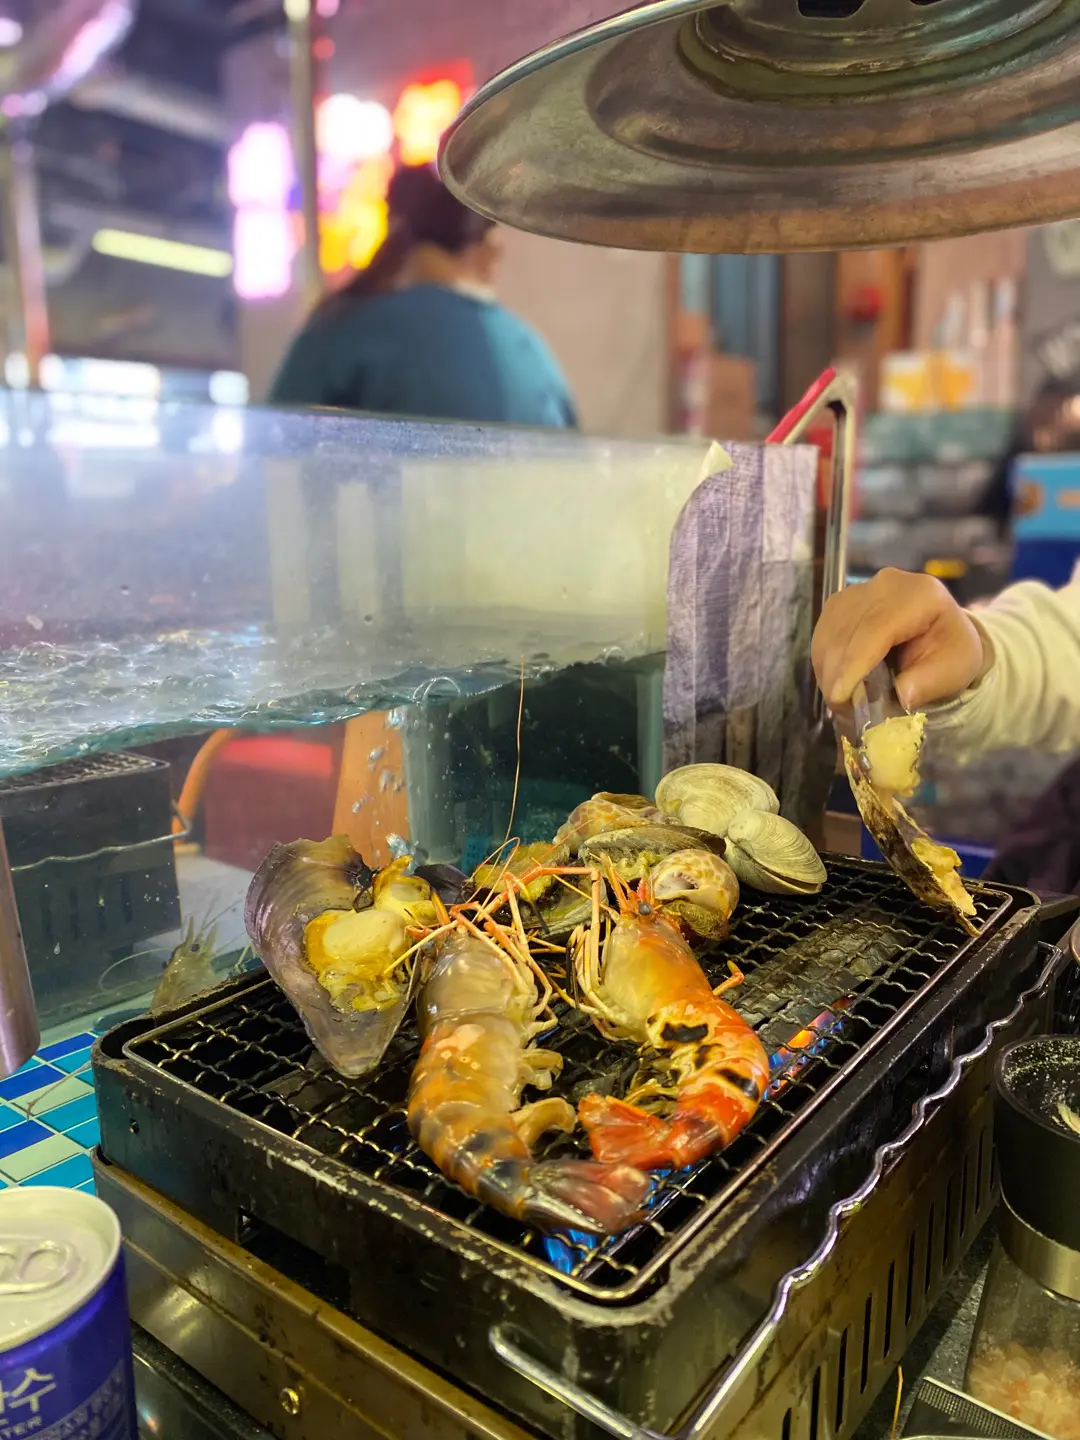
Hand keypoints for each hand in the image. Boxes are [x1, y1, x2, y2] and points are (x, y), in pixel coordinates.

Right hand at [812, 568, 985, 715]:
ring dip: (828, 671)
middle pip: (846, 630)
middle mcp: (885, 584)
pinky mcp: (841, 602)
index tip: (839, 696)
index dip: (854, 663)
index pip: (875, 628)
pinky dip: (825, 662)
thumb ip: (929, 682)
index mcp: (920, 594)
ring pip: (829, 633)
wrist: (942, 634)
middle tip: (842, 710)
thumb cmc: (951, 652)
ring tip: (842, 699)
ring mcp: (858, 590)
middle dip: (837, 674)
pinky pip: (822, 634)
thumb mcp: (955, 669)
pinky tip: (836, 681)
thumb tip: (900, 696)